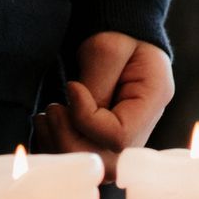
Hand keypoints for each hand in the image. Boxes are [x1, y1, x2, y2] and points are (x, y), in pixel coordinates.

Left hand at [36, 31, 173, 179]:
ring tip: (45, 116)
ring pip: (91, 165)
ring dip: (59, 145)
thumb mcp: (108, 48)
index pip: (119, 136)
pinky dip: (55, 147)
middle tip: (54, 109)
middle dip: (69, 140)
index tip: (72, 88)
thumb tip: (73, 109)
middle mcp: (143, 127)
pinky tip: (45, 126)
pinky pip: (80, 158)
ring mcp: (124, 138)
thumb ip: (95, 83)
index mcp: (153, 101)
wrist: (121, 33)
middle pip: (107, 161)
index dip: (87, 119)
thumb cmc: (118, 34)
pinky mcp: (105, 140)